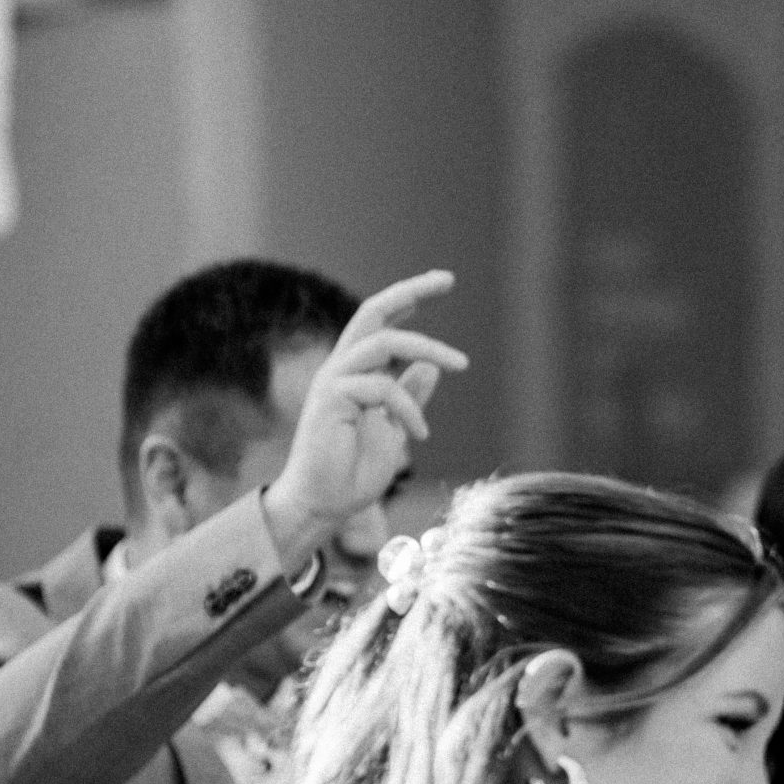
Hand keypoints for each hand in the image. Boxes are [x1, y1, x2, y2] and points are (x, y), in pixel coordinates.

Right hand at [264, 270, 469, 553]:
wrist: (323, 504)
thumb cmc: (353, 472)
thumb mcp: (394, 429)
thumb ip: (409, 397)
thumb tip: (430, 369)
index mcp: (356, 372)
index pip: (380, 322)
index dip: (408, 300)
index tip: (444, 282)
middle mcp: (341, 368)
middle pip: (372, 312)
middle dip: (410, 291)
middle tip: (448, 279)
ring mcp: (334, 381)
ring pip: (383, 341)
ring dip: (427, 348)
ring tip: (460, 364)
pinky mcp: (331, 399)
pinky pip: (380, 386)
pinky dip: (408, 406)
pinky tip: (419, 433)